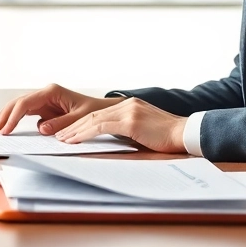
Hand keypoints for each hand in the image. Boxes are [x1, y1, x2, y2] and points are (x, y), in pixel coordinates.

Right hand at [0, 84, 120, 134]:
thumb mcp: (81, 118)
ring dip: (5, 118)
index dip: (12, 117)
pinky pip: (25, 114)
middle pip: (17, 103)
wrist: (103, 110)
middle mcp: (45, 94)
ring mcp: (43, 101)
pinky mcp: (44, 108)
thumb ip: (62, 124)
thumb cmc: (94, 112)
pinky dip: (14, 120)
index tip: (5, 131)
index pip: (26, 104)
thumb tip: (41, 128)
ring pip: (18, 107)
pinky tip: (5, 129)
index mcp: (52, 92)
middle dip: (3, 116)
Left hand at [54, 96, 187, 153]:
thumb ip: (129, 131)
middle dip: (74, 126)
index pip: (100, 114)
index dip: (82, 123)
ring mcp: (129, 111)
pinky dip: (85, 133)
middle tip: (58, 135)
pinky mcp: (131, 121)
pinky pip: (101, 127)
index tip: (69, 131)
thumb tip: (114, 142)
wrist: (186, 134)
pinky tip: (75, 140)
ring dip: (75, 130)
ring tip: (62, 139)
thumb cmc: (168, 138)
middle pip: (93, 114)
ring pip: (94, 120)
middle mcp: (127, 104)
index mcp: (130, 105)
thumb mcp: (145, 130)